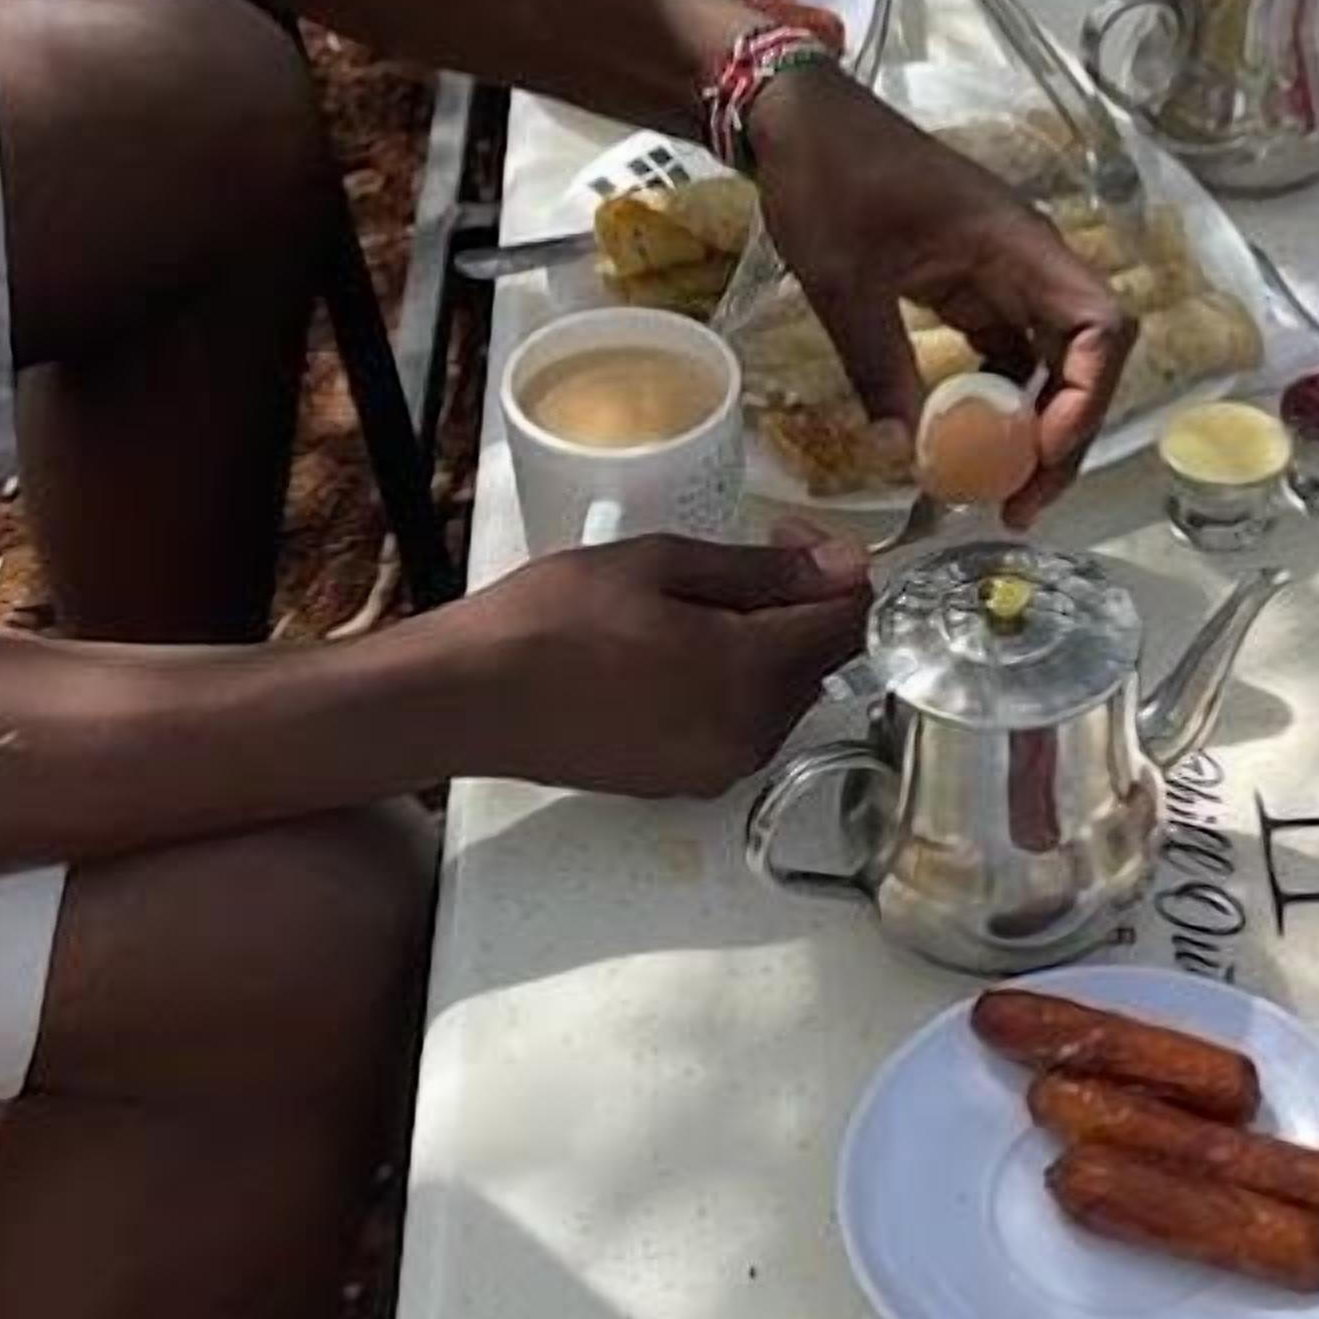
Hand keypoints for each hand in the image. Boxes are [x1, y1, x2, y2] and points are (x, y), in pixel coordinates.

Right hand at [462, 530, 872, 795]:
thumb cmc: (550, 621)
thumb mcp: (660, 565)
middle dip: (797, 605)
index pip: (849, 623)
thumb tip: (846, 568)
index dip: (835, 571)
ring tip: (693, 605)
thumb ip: (762, 570)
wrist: (469, 698)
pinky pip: (739, 727)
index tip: (789, 536)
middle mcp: (749, 735)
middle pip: (819, 662)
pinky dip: (730, 685)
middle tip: (738, 559)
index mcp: (751, 675)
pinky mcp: (684, 782)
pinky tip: (673, 652)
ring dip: (764, 646)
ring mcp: (717, 767)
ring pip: (782, 697)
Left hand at [746, 71, 1134, 520]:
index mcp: (1017, 245)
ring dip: (1034, 426)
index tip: (1041, 453)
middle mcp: (1026, 262)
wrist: (795, 119)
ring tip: (998, 489)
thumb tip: (905, 452)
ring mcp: (1001, 274)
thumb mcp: (843, 277)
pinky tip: (961, 443)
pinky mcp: (969, 287)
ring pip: (1048, 362)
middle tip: (1022, 504)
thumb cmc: (827, 176)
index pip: (1100, 325)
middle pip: (1085, 357)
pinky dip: (994, 401)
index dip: (1087, 397)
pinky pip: (1005, 353)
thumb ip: (877, 364)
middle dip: (1065, 434)